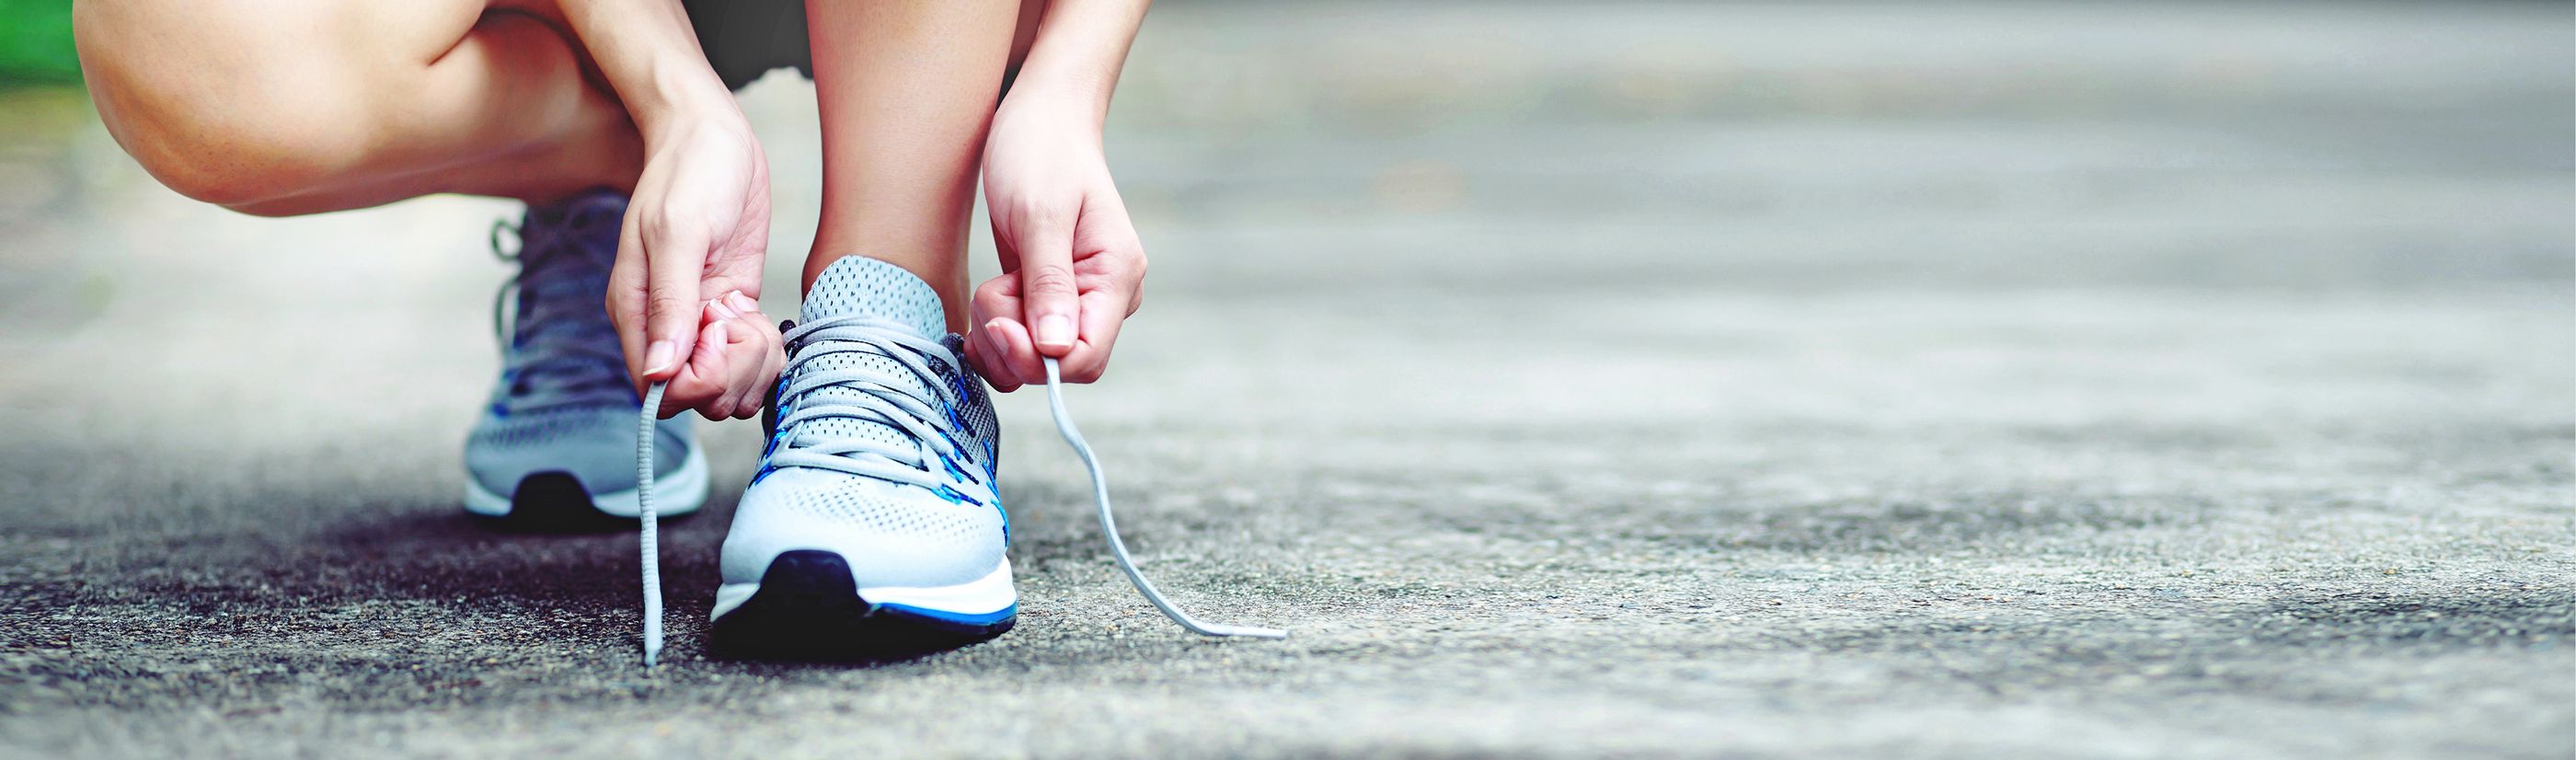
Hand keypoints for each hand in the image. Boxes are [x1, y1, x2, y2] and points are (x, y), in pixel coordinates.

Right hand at [607, 116, 784, 418]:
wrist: (713, 138)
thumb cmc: (690, 174)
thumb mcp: (679, 232)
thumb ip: (670, 303)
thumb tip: (660, 373)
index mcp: (637, 313)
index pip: (660, 391)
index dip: (700, 378)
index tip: (718, 327)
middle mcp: (664, 328)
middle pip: (699, 398)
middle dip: (733, 372)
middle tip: (739, 318)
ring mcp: (700, 324)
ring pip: (729, 388)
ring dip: (753, 364)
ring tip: (750, 315)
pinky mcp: (731, 312)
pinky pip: (749, 362)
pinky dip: (764, 351)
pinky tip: (758, 314)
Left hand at [967, 94, 1146, 391]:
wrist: (1040, 118)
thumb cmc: (1041, 152)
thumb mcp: (1039, 215)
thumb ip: (1049, 284)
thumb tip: (1056, 351)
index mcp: (1117, 277)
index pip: (1087, 358)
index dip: (1038, 360)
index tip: (998, 323)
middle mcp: (1104, 297)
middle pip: (1059, 366)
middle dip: (1012, 343)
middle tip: (992, 290)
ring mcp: (1077, 300)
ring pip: (1034, 360)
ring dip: (998, 336)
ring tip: (992, 285)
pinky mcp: (1048, 299)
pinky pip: (1021, 343)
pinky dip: (994, 334)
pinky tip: (986, 301)